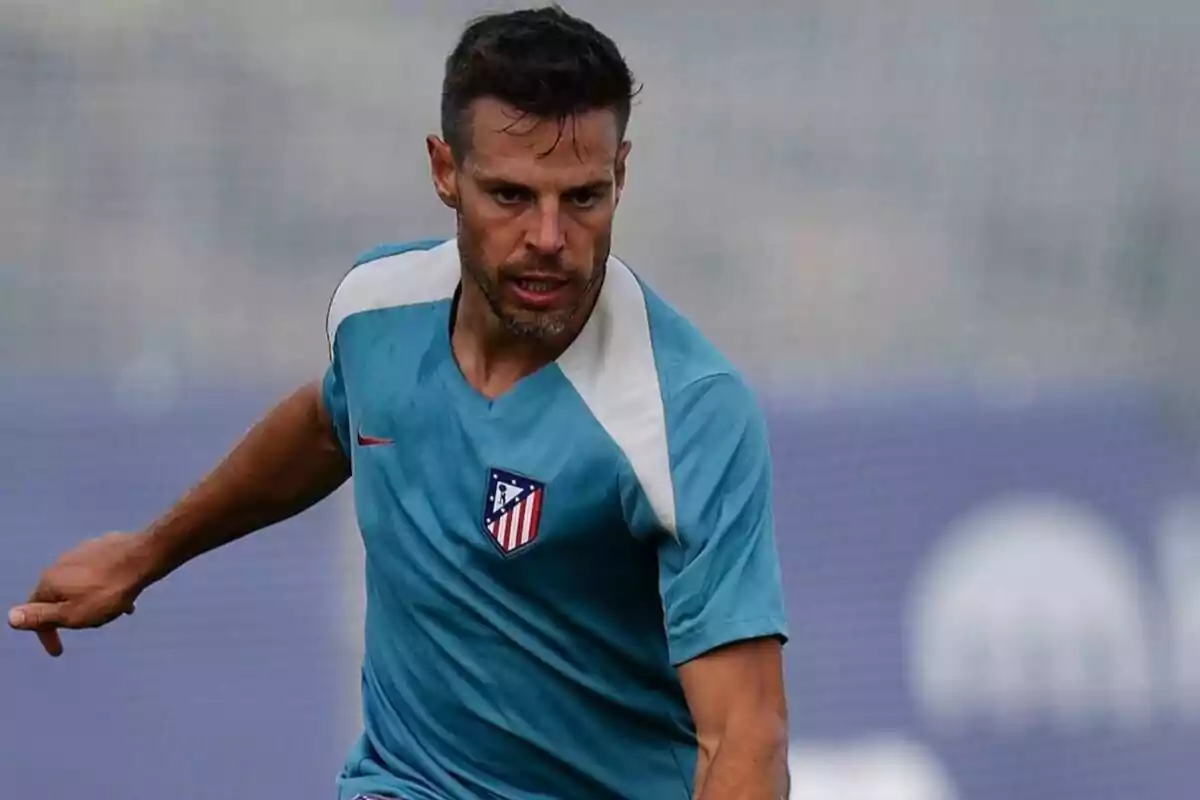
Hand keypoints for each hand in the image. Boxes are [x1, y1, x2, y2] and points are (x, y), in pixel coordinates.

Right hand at [8, 531, 152, 656]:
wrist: (143, 558)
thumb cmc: (107, 591)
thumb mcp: (71, 614)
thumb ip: (41, 617)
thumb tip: (11, 618)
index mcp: (49, 581)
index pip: (35, 611)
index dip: (45, 634)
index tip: (58, 652)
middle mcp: (61, 564)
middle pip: (60, 597)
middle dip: (73, 615)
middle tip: (94, 624)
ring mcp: (83, 553)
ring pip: (82, 586)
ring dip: (93, 602)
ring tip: (114, 611)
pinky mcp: (104, 548)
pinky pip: (100, 575)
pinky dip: (107, 589)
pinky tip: (126, 598)